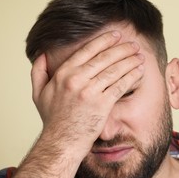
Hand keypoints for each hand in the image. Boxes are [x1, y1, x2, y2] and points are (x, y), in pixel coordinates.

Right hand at [30, 31, 144, 155]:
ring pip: (114, 70)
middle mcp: (76, 80)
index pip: (87, 51)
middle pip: (104, 58)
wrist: (61, 142)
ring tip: (139, 55)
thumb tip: (42, 54)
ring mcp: (89, 92)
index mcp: (63, 74)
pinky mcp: (102, 104)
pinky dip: (131, 76)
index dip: (103, 41)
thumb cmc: (53, 120)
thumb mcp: (39, 94)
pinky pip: (120, 85)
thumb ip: (38, 72)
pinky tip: (139, 70)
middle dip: (122, 48)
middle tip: (133, 44)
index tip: (115, 35)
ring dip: (129, 60)